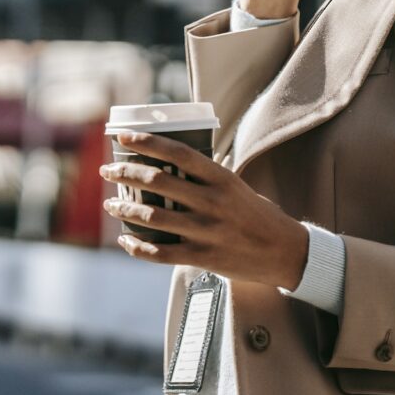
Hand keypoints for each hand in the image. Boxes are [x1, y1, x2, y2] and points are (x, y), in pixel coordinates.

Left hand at [99, 132, 308, 290]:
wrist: (286, 252)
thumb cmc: (260, 216)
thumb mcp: (238, 188)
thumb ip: (208, 180)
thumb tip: (172, 167)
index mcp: (222, 179)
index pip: (178, 153)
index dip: (147, 142)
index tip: (123, 137)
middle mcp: (213, 202)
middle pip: (158, 181)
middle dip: (126, 174)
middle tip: (109, 172)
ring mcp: (207, 231)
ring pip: (153, 217)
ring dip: (126, 209)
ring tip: (112, 205)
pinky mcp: (204, 257)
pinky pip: (160, 253)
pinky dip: (137, 247)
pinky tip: (126, 240)